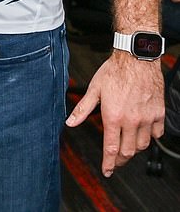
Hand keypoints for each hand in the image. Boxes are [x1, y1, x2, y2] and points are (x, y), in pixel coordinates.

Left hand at [65, 52, 163, 176]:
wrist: (136, 58)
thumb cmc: (114, 71)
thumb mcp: (94, 89)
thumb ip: (82, 109)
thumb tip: (70, 123)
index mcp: (113, 116)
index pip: (110, 148)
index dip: (108, 163)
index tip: (106, 171)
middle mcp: (131, 121)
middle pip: (127, 151)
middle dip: (120, 160)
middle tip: (115, 162)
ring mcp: (146, 118)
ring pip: (142, 145)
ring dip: (134, 149)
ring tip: (127, 147)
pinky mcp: (158, 114)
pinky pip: (157, 134)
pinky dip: (150, 137)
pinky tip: (143, 133)